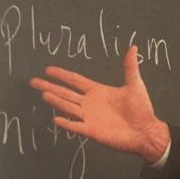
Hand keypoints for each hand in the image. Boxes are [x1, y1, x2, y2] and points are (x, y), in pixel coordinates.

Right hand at [29, 46, 170, 163]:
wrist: (146, 131)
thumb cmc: (141, 109)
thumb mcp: (135, 85)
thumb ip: (130, 67)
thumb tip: (133, 47)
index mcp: (98, 91)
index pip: (76, 81)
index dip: (62, 75)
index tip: (48, 69)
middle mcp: (90, 103)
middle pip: (66, 93)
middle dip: (50, 87)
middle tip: (33, 81)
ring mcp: (90, 117)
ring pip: (68, 107)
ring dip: (56, 101)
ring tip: (44, 94)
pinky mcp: (92, 131)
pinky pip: (76, 126)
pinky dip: (66, 123)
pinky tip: (55, 118)